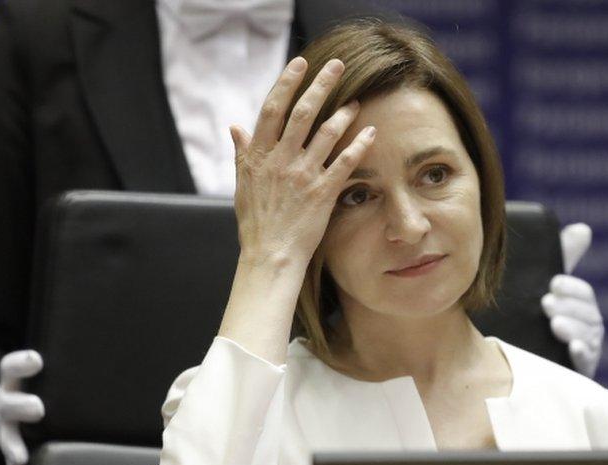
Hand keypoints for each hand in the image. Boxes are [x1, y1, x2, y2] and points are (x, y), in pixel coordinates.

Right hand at [0, 350, 44, 464]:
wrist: (1, 408)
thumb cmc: (28, 388)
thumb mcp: (28, 375)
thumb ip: (39, 368)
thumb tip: (88, 346)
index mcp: (11, 384)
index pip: (10, 368)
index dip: (21, 363)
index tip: (37, 360)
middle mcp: (5, 405)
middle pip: (9, 404)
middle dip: (22, 406)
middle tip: (39, 408)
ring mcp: (4, 430)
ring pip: (6, 437)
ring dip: (13, 447)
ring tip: (20, 458)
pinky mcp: (8, 451)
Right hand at [229, 57, 375, 265]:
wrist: (269, 256)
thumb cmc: (255, 223)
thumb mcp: (242, 185)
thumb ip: (243, 153)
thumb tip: (236, 127)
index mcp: (259, 156)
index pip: (272, 109)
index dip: (287, 83)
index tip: (300, 64)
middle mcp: (280, 161)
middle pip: (302, 113)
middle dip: (320, 85)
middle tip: (336, 65)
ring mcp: (302, 176)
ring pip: (326, 134)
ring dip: (343, 113)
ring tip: (356, 100)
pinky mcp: (322, 193)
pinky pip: (345, 163)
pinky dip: (359, 145)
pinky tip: (371, 133)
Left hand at [541, 223, 603, 377]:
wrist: (517, 359)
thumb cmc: (535, 315)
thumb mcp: (546, 286)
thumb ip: (564, 257)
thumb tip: (583, 229)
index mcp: (580, 306)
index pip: (584, 294)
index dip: (572, 289)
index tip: (553, 284)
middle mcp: (587, 327)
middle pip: (588, 315)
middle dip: (569, 307)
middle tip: (546, 303)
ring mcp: (585, 349)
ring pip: (588, 337)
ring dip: (573, 328)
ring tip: (555, 323)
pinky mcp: (578, 370)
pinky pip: (587, 363)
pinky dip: (582, 354)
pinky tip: (574, 349)